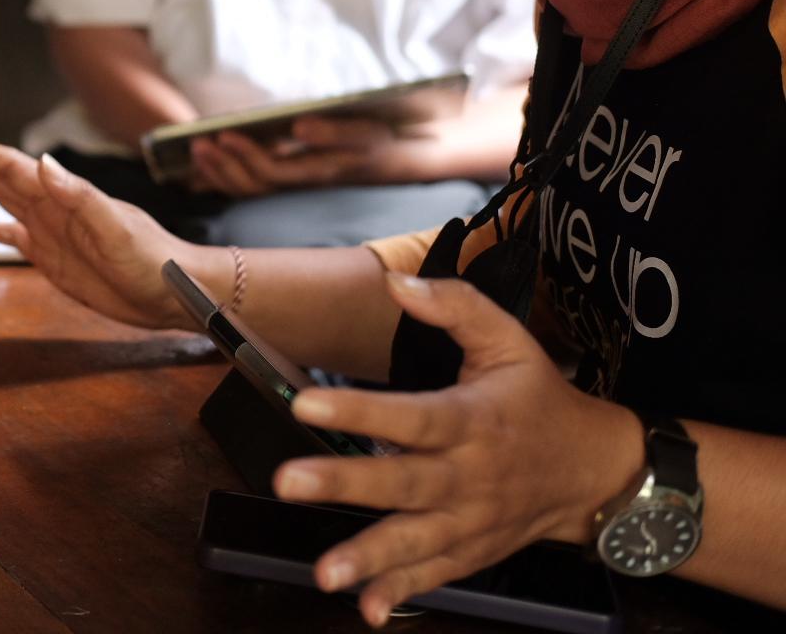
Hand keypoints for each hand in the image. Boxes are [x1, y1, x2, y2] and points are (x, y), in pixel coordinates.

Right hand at [0, 134, 220, 329]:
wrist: (174, 292)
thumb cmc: (153, 259)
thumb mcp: (117, 230)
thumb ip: (80, 198)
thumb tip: (42, 165)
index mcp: (60, 194)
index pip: (4, 166)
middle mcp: (48, 204)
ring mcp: (47, 227)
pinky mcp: (49, 254)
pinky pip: (7, 234)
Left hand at [189, 116, 427, 197]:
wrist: (385, 155)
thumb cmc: (372, 139)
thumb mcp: (363, 131)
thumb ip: (333, 131)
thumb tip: (298, 126)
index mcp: (316, 172)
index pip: (273, 172)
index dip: (246, 155)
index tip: (223, 134)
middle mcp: (299, 184)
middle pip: (252, 184)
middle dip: (223, 165)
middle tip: (198, 143)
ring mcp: (289, 185)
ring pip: (246, 189)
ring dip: (218, 171)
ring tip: (197, 149)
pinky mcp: (282, 179)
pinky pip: (246, 186)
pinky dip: (222, 176)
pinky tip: (204, 163)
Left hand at [271, 273, 642, 625]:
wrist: (597, 471)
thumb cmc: (540, 400)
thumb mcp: (508, 341)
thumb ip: (454, 306)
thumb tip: (397, 283)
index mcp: (472, 420)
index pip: (410, 415)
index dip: (358, 411)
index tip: (304, 405)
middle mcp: (469, 475)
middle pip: (401, 482)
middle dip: (342, 485)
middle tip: (287, 483)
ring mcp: (471, 520)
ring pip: (415, 540)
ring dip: (367, 558)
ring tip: (324, 572)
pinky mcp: (472, 552)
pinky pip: (435, 575)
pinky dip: (401, 593)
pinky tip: (366, 608)